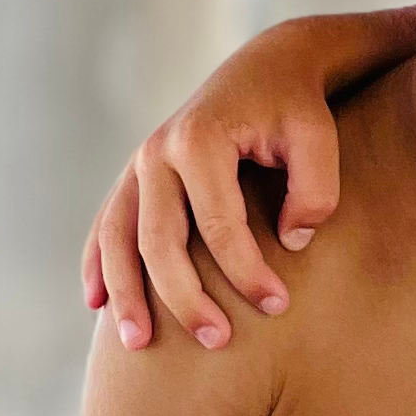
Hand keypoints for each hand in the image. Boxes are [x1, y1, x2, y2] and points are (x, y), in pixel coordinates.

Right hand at [81, 46, 346, 348]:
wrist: (266, 69)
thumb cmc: (297, 110)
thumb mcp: (319, 139)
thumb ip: (314, 191)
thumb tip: (290, 242)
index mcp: (200, 140)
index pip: (218, 224)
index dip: (246, 270)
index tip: (278, 305)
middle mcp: (157, 152)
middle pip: (159, 239)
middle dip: (185, 297)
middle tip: (219, 341)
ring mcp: (139, 165)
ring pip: (118, 237)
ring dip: (125, 293)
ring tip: (137, 345)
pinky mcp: (137, 177)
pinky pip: (106, 226)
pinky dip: (99, 265)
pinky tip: (96, 305)